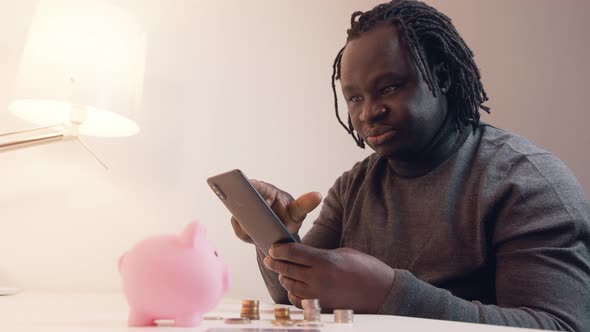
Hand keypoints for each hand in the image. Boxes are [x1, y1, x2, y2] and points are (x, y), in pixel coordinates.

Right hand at [230, 179, 321, 243]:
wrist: (281, 232)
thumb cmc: (289, 216)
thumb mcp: (298, 212)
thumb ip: (305, 204)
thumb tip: (318, 196)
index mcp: (265, 191)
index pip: (255, 185)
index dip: (250, 184)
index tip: (249, 185)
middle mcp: (251, 200)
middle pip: (242, 200)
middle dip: (242, 204)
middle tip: (249, 210)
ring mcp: (243, 213)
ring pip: (239, 217)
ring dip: (244, 222)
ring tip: (254, 227)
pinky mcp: (240, 226)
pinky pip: (239, 230)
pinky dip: (245, 233)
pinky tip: (254, 237)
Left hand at [263, 243, 394, 312]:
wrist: (382, 292)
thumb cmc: (365, 268)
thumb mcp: (342, 253)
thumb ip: (319, 255)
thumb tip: (301, 254)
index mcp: (324, 260)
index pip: (292, 253)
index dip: (279, 250)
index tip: (273, 248)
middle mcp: (318, 279)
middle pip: (287, 269)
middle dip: (275, 263)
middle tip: (270, 259)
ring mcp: (319, 295)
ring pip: (290, 286)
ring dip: (284, 278)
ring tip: (283, 272)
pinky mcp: (322, 307)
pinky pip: (299, 301)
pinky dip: (294, 293)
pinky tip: (295, 287)